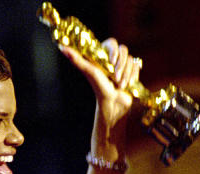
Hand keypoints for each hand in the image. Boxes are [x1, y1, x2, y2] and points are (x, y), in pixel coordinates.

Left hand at [61, 39, 141, 157]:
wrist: (114, 104)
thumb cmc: (99, 88)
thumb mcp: (88, 71)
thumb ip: (76, 59)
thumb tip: (62, 47)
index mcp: (101, 56)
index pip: (112, 43)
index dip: (114, 51)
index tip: (111, 62)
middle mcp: (112, 59)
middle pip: (124, 50)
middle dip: (121, 66)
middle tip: (114, 79)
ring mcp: (123, 65)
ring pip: (131, 59)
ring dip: (126, 74)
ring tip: (120, 85)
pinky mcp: (132, 71)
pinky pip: (137, 66)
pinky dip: (133, 76)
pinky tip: (128, 85)